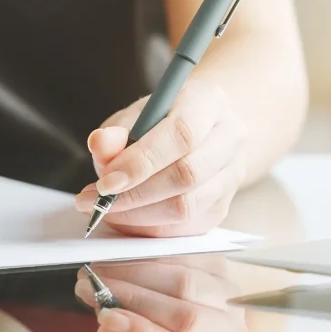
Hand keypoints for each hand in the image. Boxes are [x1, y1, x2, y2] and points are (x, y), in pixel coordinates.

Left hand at [74, 78, 245, 236]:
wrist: (199, 132)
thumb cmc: (161, 121)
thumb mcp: (134, 116)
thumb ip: (116, 132)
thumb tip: (100, 145)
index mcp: (208, 102)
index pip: (181, 134)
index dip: (141, 162)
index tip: (106, 182)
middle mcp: (229, 137)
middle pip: (188, 175)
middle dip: (136, 195)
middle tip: (98, 200)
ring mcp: (232, 174)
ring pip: (188, 207)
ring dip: (139, 216)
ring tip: (108, 210)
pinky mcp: (222, 205)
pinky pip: (185, 228)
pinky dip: (150, 228)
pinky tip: (128, 218)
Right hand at [74, 255, 247, 331]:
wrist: (169, 300)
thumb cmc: (151, 330)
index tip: (108, 318)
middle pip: (186, 318)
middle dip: (133, 300)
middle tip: (95, 288)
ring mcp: (228, 297)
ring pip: (186, 283)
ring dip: (136, 273)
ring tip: (102, 269)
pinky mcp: (219, 265)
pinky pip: (185, 256)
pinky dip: (148, 254)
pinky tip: (120, 254)